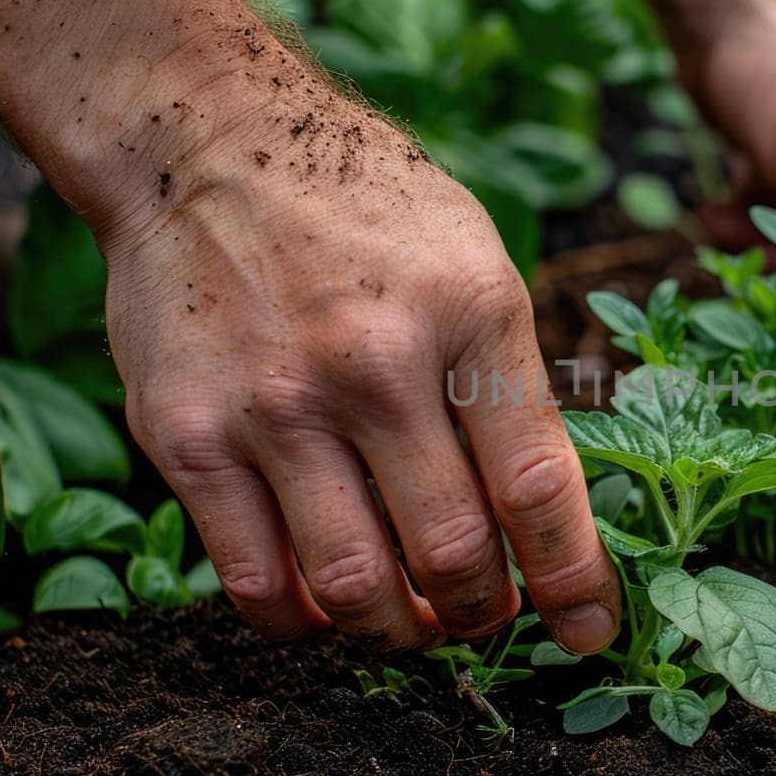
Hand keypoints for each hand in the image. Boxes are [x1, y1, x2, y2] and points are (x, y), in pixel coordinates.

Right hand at [95, 93, 620, 654]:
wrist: (211, 143)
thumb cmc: (369, 212)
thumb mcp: (477, 266)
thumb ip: (510, 386)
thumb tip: (543, 518)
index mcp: (469, 315)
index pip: (539, 488)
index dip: (575, 582)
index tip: (588, 630)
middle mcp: (373, 367)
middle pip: (453, 556)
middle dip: (484, 613)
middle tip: (486, 613)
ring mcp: (273, 406)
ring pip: (355, 588)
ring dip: (398, 631)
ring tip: (411, 619)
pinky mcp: (186, 436)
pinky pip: (253, 580)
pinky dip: (301, 623)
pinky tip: (324, 610)